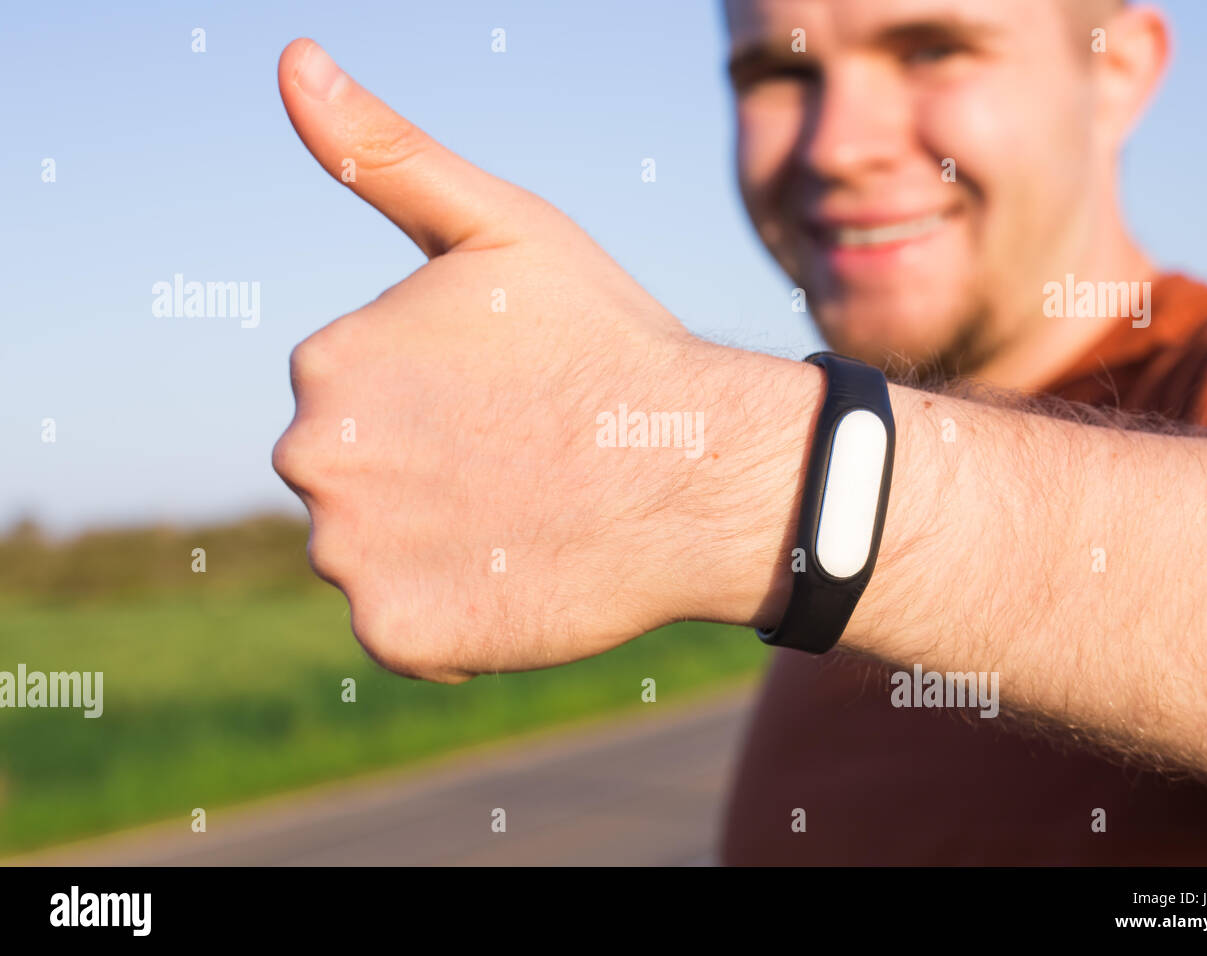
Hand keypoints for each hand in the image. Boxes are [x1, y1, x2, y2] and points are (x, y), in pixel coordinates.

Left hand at [271, 39, 817, 681]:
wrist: (700, 472)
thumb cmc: (608, 342)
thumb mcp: (498, 225)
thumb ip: (384, 154)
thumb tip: (287, 60)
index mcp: (327, 365)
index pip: (356, 405)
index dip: (443, 409)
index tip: (511, 405)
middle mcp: (313, 460)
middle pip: (358, 482)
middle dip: (427, 475)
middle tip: (524, 464)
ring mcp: (351, 556)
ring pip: (376, 555)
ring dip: (440, 544)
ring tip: (526, 518)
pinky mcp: (396, 635)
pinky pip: (404, 627)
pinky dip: (453, 614)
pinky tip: (517, 573)